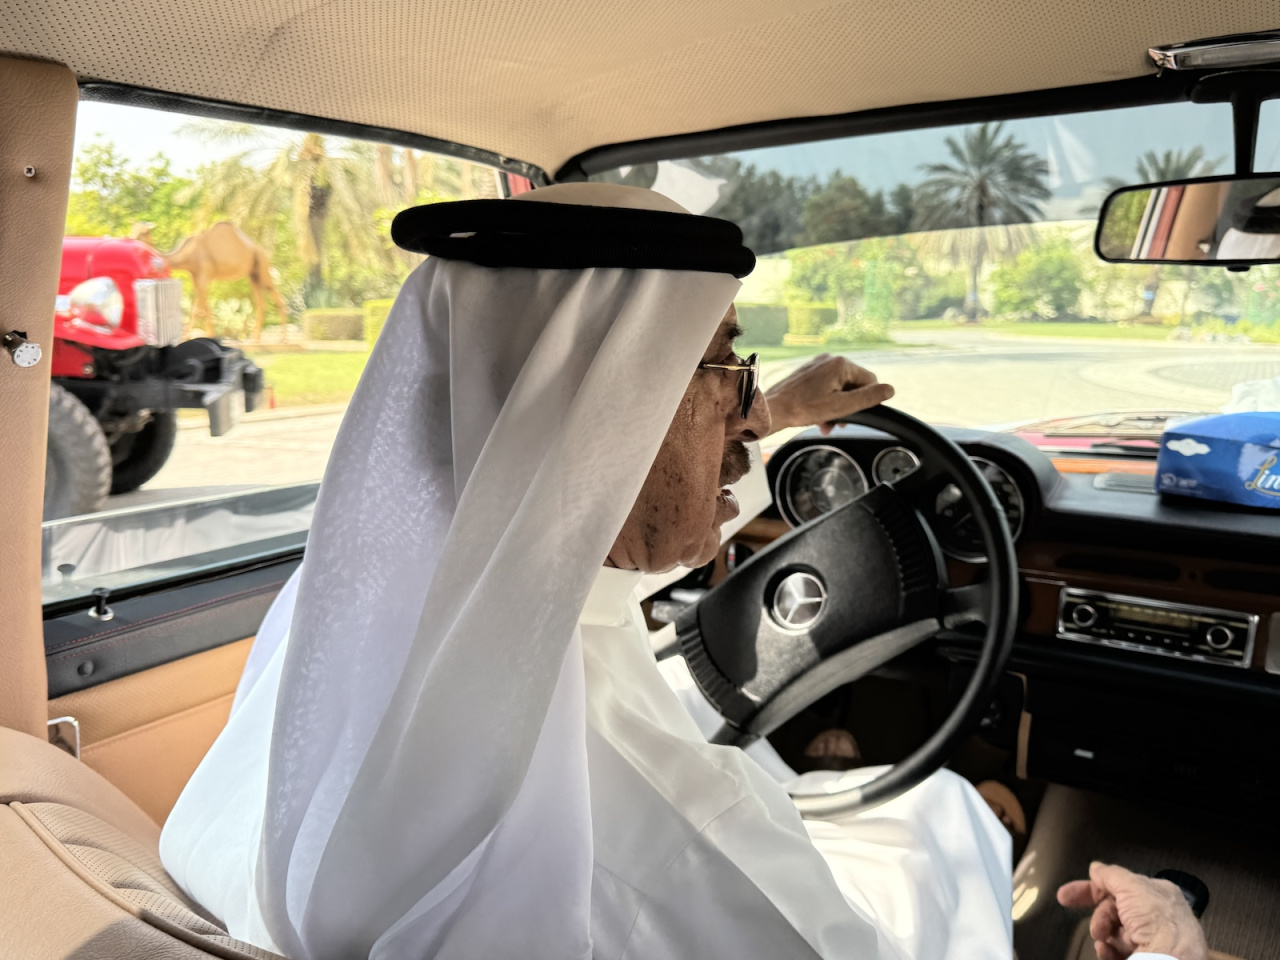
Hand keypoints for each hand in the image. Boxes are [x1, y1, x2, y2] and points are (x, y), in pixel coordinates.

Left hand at [763, 355, 893, 434]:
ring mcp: (817, 364)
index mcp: (841, 364)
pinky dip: (825, 401)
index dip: (865, 400)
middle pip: (853, 384)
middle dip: (848, 405)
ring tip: (826, 423)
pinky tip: (818, 416)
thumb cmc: (803, 408)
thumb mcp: (841, 407)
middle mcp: (830, 359)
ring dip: (836, 406)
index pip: (869, 381)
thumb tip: (890, 390)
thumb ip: (868, 398)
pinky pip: (825, 386)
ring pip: (839, 387)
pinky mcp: (807, 372)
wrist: (773, 409)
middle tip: (837, 422)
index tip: (851, 414)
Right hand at [1056, 862, 1208, 959]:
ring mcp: (1149, 937)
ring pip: (1113, 931)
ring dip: (1103, 934)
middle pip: (1113, 910)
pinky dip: (1108, 950)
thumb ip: (1110, 874)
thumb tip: (1096, 868)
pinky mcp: (1144, 954)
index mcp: (1154, 892)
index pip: (1118, 886)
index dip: (1091, 889)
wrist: (1171, 957)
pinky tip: (1105, 950)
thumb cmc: (1156, 918)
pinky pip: (1118, 950)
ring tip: (1103, 940)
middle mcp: (1153, 914)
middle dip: (1099, 918)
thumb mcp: (1130, 886)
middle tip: (1095, 928)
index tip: (1067, 896)